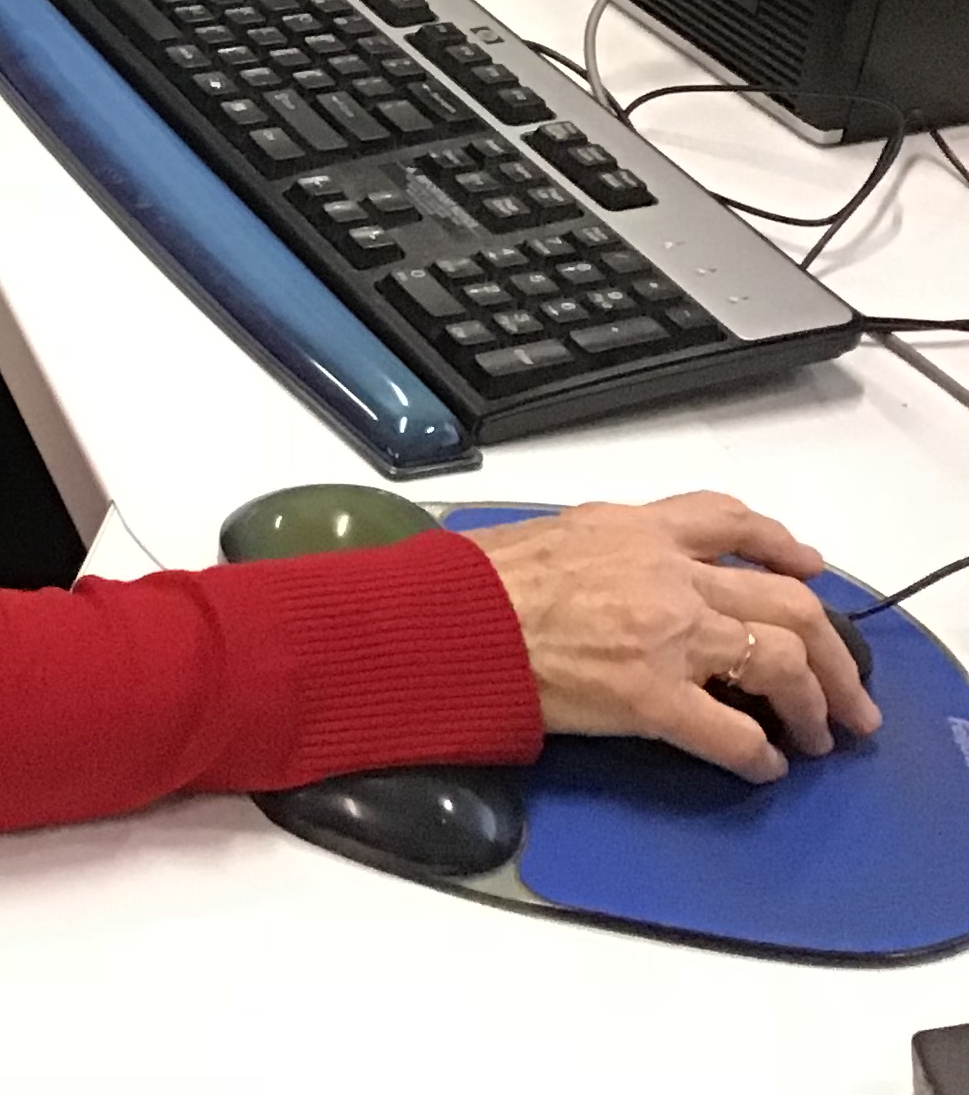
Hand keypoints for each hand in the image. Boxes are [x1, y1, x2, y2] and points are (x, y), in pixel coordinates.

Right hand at [471, 493, 881, 782]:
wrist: (440, 622)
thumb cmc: (469, 581)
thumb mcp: (547, 533)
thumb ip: (601, 547)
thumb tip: (617, 572)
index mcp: (635, 529)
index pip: (731, 519)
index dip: (783, 545)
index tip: (809, 568)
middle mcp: (668, 574)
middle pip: (789, 600)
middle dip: (833, 650)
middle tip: (847, 690)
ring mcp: (667, 636)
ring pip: (780, 661)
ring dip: (814, 703)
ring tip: (818, 735)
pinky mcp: (652, 697)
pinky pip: (732, 733)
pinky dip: (757, 755)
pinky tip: (761, 767)